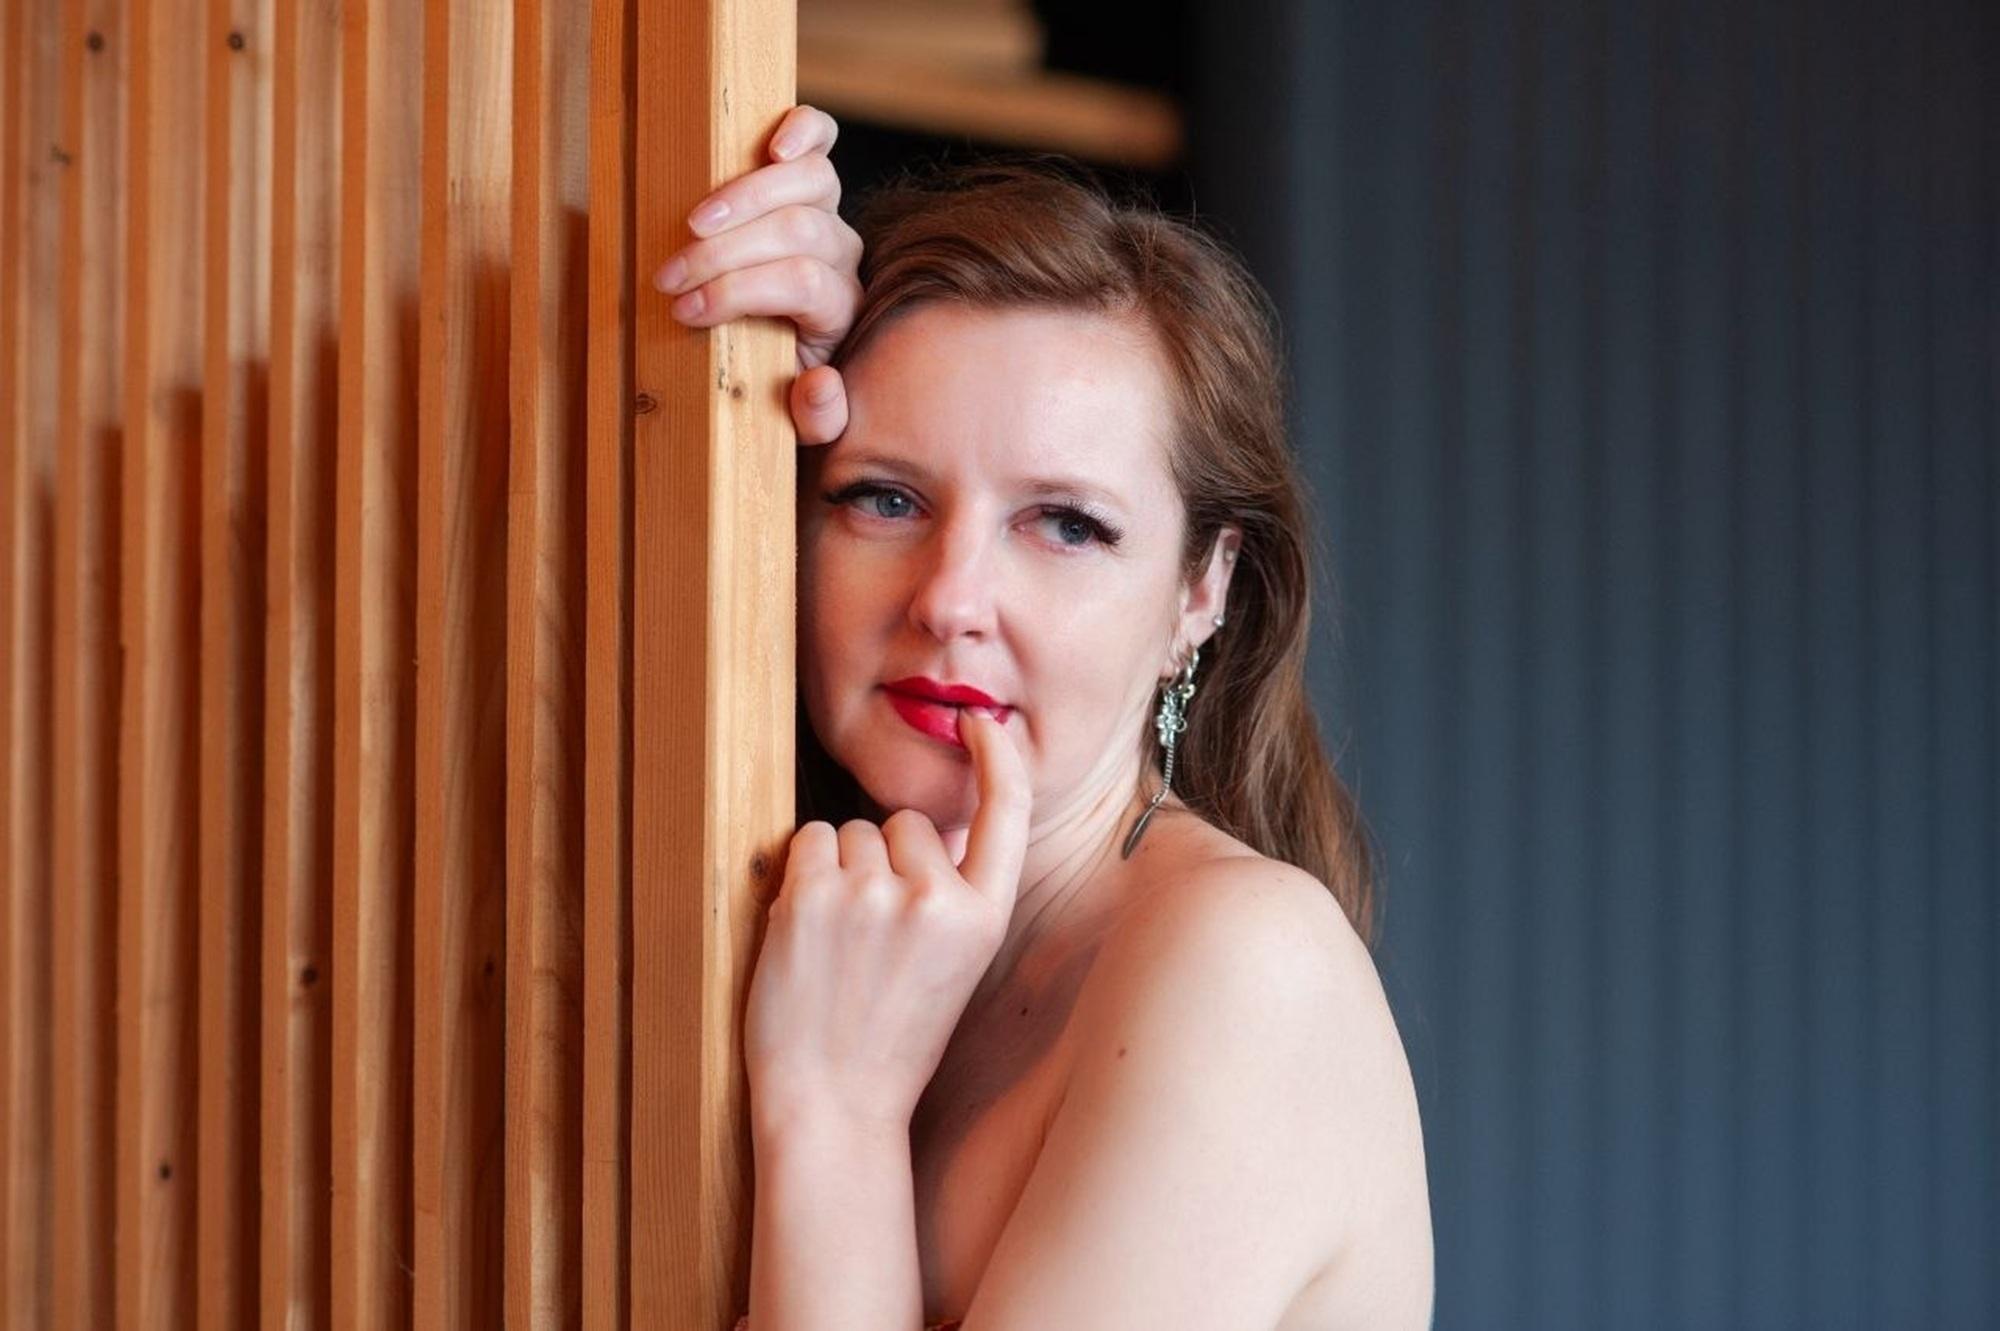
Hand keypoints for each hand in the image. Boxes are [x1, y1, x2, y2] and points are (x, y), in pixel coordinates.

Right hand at [652, 103, 859, 444]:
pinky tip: (772, 142)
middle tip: (667, 277)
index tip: (682, 312)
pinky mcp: (810, 182)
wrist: (785, 361)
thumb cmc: (778, 385)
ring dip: (746, 196)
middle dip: (725, 254)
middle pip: (799, 230)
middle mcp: (843, 258)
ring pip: (813, 182)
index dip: (738, 291)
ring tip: (693, 222)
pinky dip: (803, 131)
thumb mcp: (800, 422)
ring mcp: (829, 214)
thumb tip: (820, 384)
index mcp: (840, 312)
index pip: (801, 284)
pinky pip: (822, 143)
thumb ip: (817, 417)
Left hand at [743, 708, 1030, 1136]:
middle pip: (904, 823)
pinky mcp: (812, 896)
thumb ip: (954, 896)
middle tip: (872, 936)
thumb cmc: (890, 1038)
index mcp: (984, 920)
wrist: (834, 1107)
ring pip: (850, 832)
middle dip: (883, 858)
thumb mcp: (956, 967)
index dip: (998, 758)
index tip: (981, 723)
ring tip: (838, 944)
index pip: (1007, 814)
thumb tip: (933, 825)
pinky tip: (806, 930)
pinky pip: (807, 840)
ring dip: (837, 871)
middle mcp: (937, 901)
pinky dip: (800, 874)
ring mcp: (873, 895)